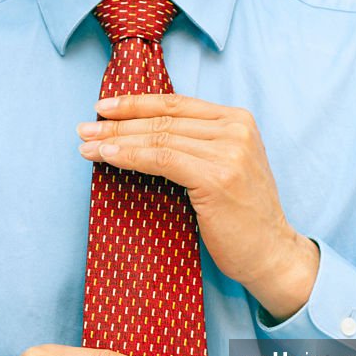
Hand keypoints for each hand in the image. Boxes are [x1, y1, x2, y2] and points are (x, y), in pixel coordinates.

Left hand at [78, 94, 319, 320]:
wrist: (271, 253)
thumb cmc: (241, 218)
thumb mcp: (223, 167)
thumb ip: (195, 146)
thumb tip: (139, 134)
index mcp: (238, 120)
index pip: (176, 103)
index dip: (136, 103)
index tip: (103, 107)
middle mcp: (236, 129)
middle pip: (164, 119)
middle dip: (118, 123)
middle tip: (84, 129)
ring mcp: (229, 151)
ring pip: (159, 137)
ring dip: (117, 140)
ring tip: (87, 146)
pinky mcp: (217, 177)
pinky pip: (162, 159)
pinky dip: (131, 156)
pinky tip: (108, 156)